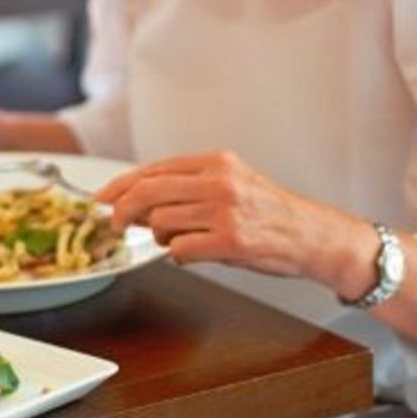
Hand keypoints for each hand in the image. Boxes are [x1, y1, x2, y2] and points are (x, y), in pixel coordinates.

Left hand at [95, 150, 355, 278]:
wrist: (314, 236)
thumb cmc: (270, 213)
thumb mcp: (231, 184)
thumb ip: (186, 187)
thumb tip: (134, 201)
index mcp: (216, 162)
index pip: (153, 170)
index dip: (120, 186)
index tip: (101, 199)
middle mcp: (219, 182)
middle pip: (147, 192)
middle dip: (121, 211)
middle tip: (114, 226)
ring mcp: (224, 211)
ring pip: (159, 223)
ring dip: (158, 238)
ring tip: (177, 241)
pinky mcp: (230, 241)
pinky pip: (179, 249)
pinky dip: (177, 255)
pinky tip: (191, 254)